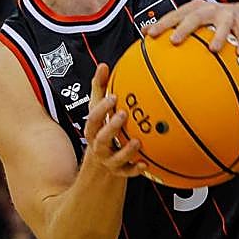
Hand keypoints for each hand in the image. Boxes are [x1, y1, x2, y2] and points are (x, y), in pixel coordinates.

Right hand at [82, 64, 145, 178]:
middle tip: (123, 114)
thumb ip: (100, 89)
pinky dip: (136, 169)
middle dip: (111, 126)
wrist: (98, 165)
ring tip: (137, 141)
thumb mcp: (98, 111)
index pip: (93, 118)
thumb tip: (103, 66)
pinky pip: (128, 172)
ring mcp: (109, 160)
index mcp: (93, 130)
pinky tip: (145, 164)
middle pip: (101, 138)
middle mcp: (99, 146)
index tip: (113, 97)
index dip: (102, 108)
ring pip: (115, 158)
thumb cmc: (101, 130)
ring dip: (126, 150)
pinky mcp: (120, 172)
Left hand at [145, 0, 238, 55]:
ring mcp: (228, 15)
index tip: (150, 34)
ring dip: (218, 36)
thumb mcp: (197, 22)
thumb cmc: (216, 22)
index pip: (176, 15)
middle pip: (195, 17)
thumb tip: (147, 35)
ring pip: (222, 24)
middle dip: (184, 28)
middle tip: (174, 41)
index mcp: (196, 9)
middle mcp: (210, 9)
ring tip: (213, 49)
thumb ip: (176, 28)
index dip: (163, 23)